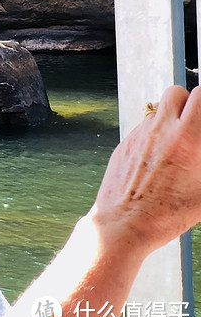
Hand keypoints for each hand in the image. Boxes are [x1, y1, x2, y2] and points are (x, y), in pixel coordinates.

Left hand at [91, 85, 200, 257]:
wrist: (124, 224)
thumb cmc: (167, 213)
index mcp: (186, 139)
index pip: (200, 95)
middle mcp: (160, 130)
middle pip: (175, 93)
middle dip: (188, 102)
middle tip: (195, 122)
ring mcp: (138, 135)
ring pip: (157, 111)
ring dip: (170, 118)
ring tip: (178, 144)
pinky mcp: (124, 144)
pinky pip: (142, 128)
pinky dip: (153, 135)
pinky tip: (159, 159)